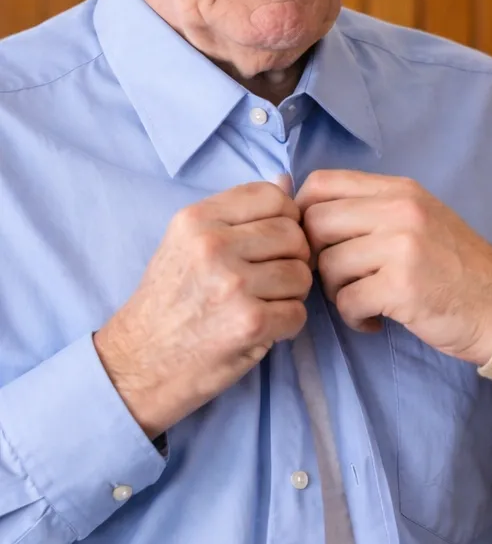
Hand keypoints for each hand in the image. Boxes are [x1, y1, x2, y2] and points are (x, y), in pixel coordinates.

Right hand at [94, 180, 311, 437]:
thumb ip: (238, 214)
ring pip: (301, 274)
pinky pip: (298, 313)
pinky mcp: (249, 323)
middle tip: (269, 281)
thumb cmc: (168, 302)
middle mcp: (213, 245)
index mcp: (197, 219)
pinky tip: (260, 329)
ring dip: (290, 295)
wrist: (138, 363)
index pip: (274, 197)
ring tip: (261, 305)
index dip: (285, 220)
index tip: (271, 243)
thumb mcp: (188, 243)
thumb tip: (286, 180)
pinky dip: (286, 325)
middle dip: (292, 259)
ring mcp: (232, 284)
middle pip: (294, 235)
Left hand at [297, 171, 491, 365]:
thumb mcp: (419, 221)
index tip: (317, 244)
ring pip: (328, 265)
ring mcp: (402, 246)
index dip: (303, 214)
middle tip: (340, 279)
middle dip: (316, 258)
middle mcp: (400, 209)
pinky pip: (347, 301)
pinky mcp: (402, 286)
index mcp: (400, 190)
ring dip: (337, 293)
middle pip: (315, 223)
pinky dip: (355, 318)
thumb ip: (371, 211)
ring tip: (365, 302)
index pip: (321, 183)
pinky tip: (376, 321)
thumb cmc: (457, 268)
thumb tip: (300, 210)